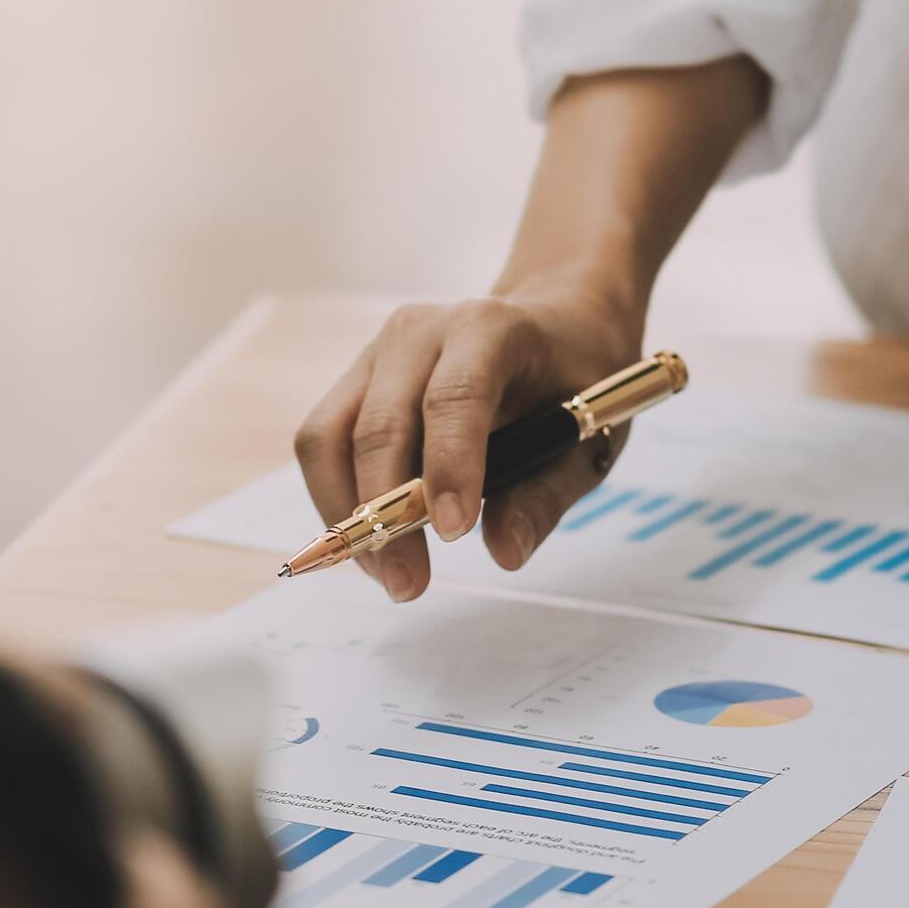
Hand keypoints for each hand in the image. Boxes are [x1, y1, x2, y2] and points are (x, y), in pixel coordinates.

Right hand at [294, 285, 642, 600]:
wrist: (551, 324)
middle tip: (408, 584)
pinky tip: (372, 543)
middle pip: (381, 424)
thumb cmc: (572, 379)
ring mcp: (376, 353)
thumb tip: (504, 553)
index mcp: (489, 328)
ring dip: (347, 514)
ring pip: (329, 436)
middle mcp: (420, 331)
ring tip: (385, 572)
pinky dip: (336, 500)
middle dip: (386, 514)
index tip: (453, 534)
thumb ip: (545, 495)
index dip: (450, 465)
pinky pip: (322, 444)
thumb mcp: (586, 436)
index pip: (456, 396)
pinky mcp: (353, 382)